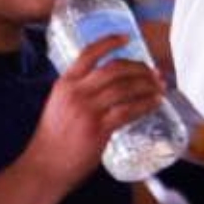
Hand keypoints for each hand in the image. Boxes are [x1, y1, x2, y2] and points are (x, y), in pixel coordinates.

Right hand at [26, 34, 165, 183]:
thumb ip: (79, 93)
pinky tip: (154, 103)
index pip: (88, 54)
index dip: (109, 42)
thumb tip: (108, 85)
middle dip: (139, 68)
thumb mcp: (59, 106)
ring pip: (125, 88)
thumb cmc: (53, 140)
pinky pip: (129, 110)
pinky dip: (145, 104)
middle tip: (154, 72)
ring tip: (159, 87)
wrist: (44, 167)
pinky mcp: (98, 128)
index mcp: (65, 84)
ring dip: (147, 86)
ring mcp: (87, 110)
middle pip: (114, 69)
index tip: (127, 37)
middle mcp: (76, 93)